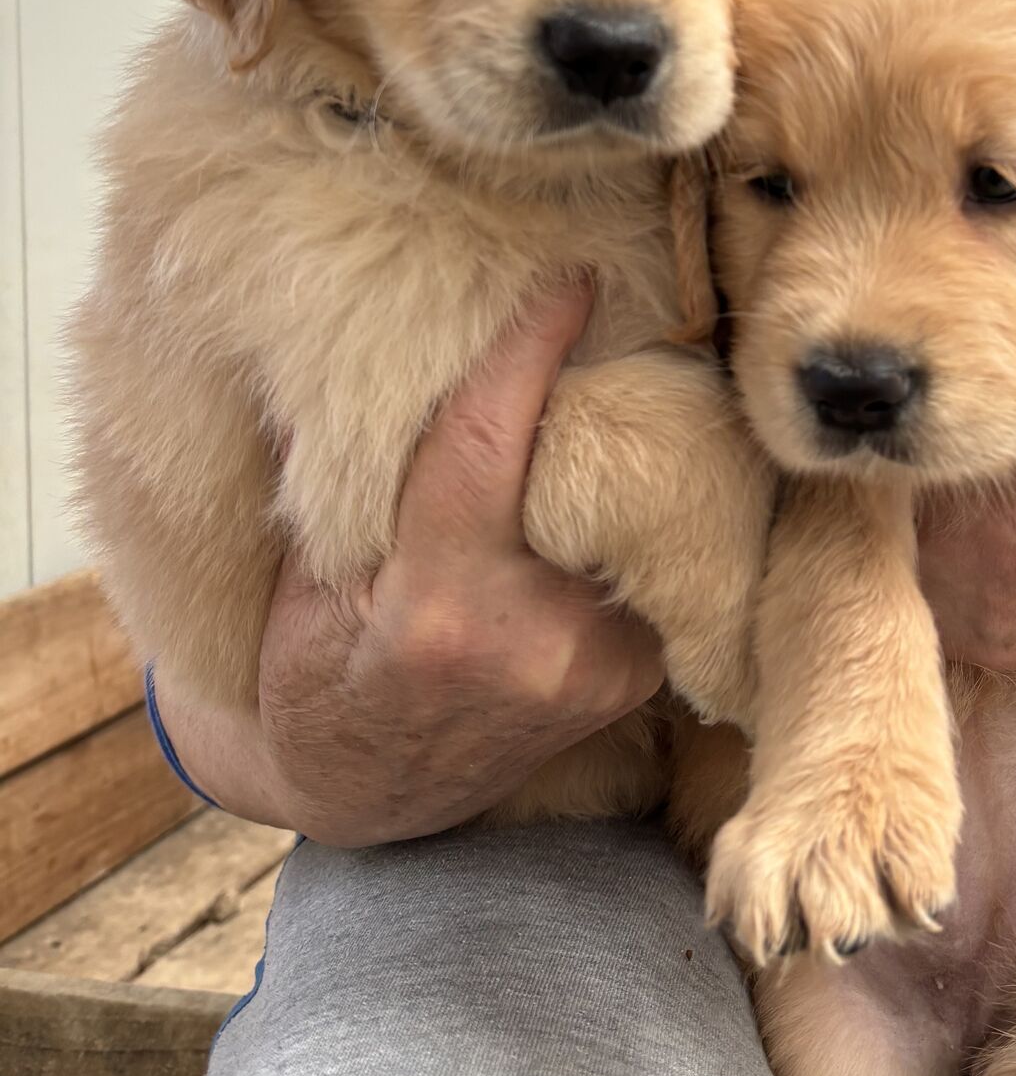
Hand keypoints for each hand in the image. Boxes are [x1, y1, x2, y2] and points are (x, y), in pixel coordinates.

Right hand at [157, 282, 665, 843]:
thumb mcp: (312, 576)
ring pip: (628, 517)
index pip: (485, 445)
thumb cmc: (318, 669)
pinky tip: (614, 489)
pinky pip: (644, 562)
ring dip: (622, 461)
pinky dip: (629, 518)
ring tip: (612, 406)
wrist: (369, 795)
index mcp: (434, 606)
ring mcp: (595, 668)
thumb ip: (367, 481)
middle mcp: (532, 641)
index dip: (527, 350)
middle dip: (598, 399)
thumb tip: (412, 342)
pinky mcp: (633, 680)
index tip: (569, 280)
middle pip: (583, 472)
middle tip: (607, 326)